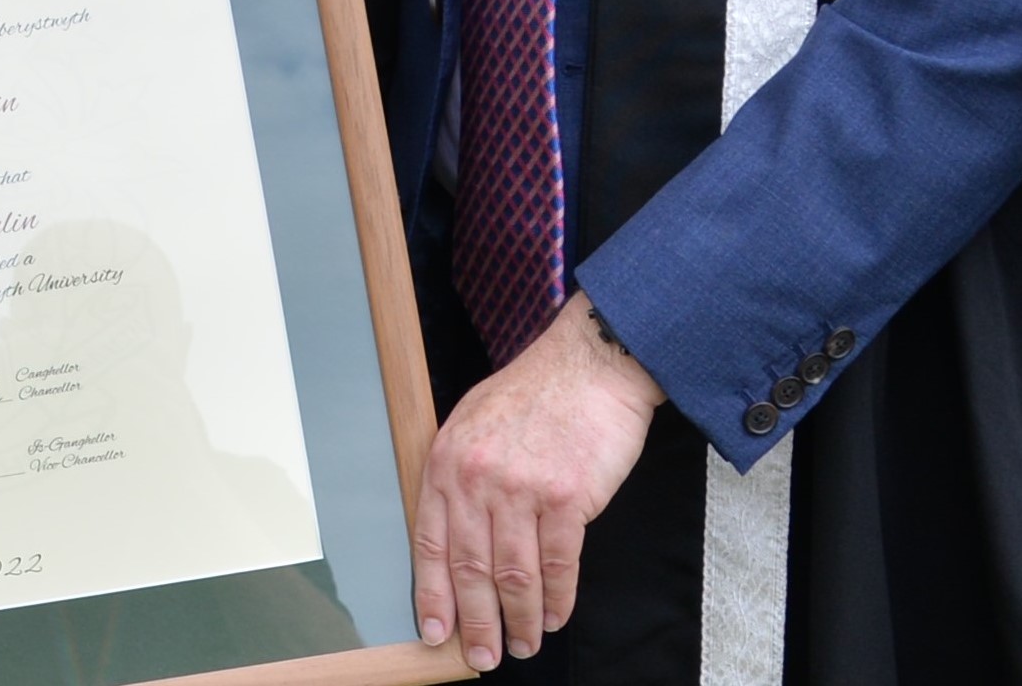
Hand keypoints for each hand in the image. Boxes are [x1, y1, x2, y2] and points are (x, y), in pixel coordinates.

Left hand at [412, 298, 667, 670]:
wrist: (591, 364)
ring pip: (514, 576)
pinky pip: (558, 564)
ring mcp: (521, 490)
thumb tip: (454, 539)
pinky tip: (555, 616)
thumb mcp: (472, 424)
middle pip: (471, 571)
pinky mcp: (566, 498)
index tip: (435, 633)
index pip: (430, 546)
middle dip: (476, 623)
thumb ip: (459, 478)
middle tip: (483, 657)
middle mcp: (476, 480)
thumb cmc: (535, 393)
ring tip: (523, 645)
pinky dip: (557, 598)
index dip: (433, 597)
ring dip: (520, 619)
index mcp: (446, 463)